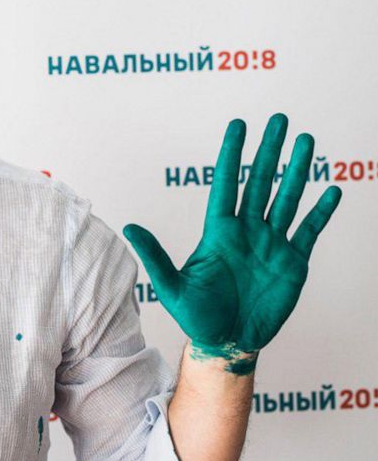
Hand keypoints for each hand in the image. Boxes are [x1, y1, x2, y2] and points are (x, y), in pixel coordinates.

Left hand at [124, 114, 340, 372]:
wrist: (228, 342)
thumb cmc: (196, 315)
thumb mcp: (172, 287)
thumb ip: (155, 256)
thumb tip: (129, 227)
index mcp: (218, 232)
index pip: (227, 183)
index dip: (232, 154)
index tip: (239, 124)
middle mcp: (246, 231)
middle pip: (261, 182)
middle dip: (270, 151)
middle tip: (280, 119)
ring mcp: (271, 245)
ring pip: (287, 199)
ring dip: (298, 171)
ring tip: (307, 141)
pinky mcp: (293, 263)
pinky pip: (308, 231)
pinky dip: (320, 211)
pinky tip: (331, 190)